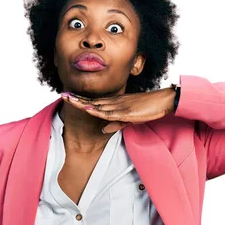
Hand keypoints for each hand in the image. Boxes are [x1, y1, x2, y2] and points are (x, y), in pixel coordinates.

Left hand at [60, 88, 175, 133]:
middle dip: (77, 98)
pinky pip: (109, 112)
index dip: (81, 99)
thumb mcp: (130, 117)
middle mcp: (115, 102)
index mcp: (115, 102)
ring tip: (69, 99)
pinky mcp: (126, 111)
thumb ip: (116, 123)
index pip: (94, 101)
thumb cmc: (148, 108)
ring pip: (97, 105)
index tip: (68, 96)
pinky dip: (97, 111)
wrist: (163, 101)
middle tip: (62, 94)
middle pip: (92, 101)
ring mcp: (120, 105)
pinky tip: (88, 109)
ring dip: (82, 102)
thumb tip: (102, 130)